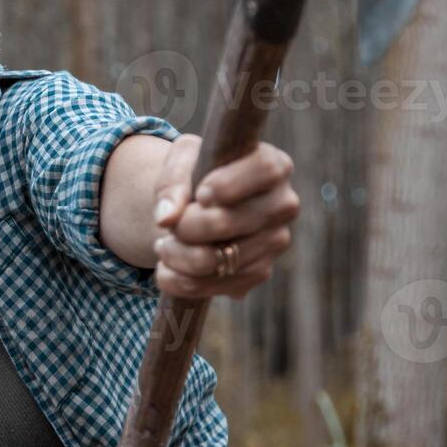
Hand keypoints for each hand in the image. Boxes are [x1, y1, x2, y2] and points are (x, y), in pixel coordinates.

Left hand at [149, 136, 300, 299]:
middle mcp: (283, 205)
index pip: (265, 171)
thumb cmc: (197, 172)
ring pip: (219, 261)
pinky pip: (218, 285)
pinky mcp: (261, 271)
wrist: (201, 202)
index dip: (229, 184)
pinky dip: (183, 280)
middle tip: (167, 226)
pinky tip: (168, 268)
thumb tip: (165, 218)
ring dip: (179, 257)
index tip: (199, 194)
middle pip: (230, 223)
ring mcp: (275, 241)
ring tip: (163, 246)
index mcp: (274, 166)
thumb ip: (172, 182)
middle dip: (186, 228)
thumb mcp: (182, 160)